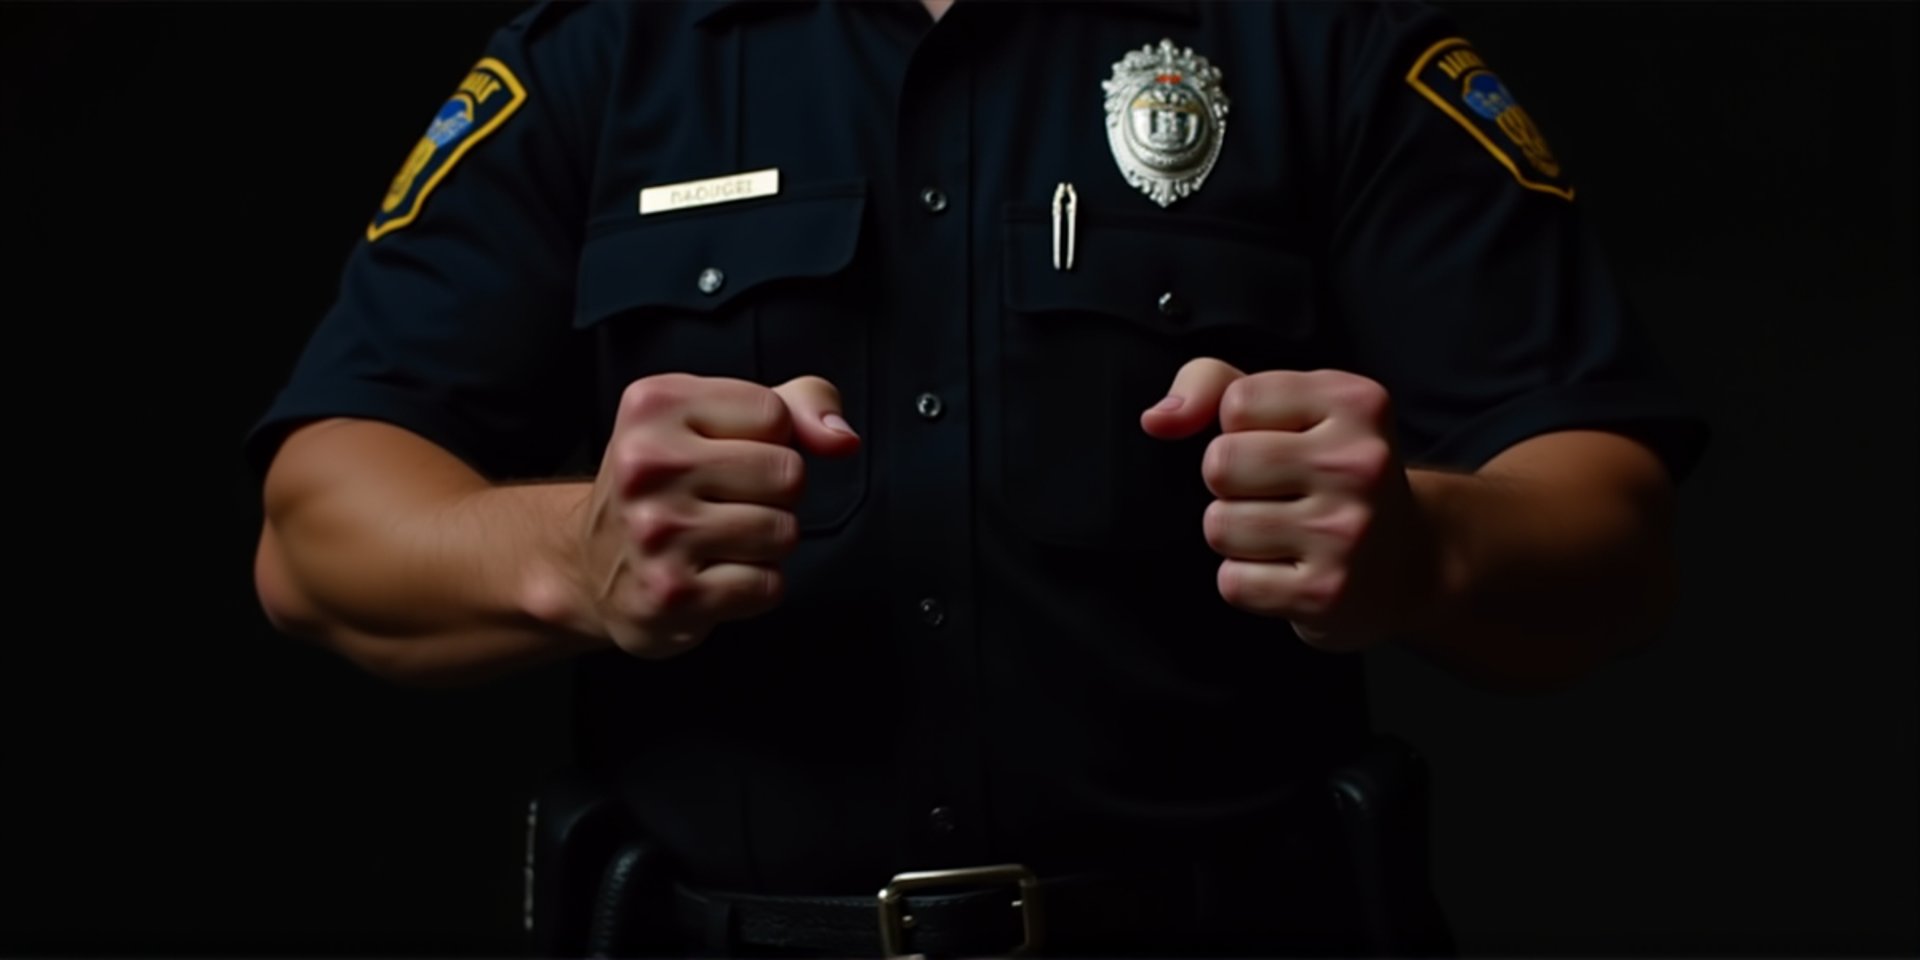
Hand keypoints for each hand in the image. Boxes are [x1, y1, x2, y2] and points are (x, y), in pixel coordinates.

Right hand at [581, 373, 858, 657]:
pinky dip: (754, 587)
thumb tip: (843, 440)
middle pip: (788, 474)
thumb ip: (799, 405)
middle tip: (725, 503)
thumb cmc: (672, 484)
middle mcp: (646, 464)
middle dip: (775, 495)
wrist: (592, 565)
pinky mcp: (671, 594)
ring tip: (718, 539)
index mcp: (655, 404)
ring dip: (767, 543)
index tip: (727, 455)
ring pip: (783, 532)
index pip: (775, 414)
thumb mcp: (722, 419)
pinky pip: (767, 586)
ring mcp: (656, 532)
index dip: (771, 440)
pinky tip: (712, 576)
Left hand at [1140, 359, 1434, 651]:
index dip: (1240, 429)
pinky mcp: (1327, 594)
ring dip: (1236, 534)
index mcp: (1356, 402)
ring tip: (1284, 533)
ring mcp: (1347, 533)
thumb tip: (1157, 418)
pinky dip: (1247, 581)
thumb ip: (1213, 385)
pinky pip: (1233, 582)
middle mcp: (1360, 464)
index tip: (1282, 444)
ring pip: (1220, 526)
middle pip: (1220, 464)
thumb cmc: (1330, 473)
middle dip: (1229, 483)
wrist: (1410, 563)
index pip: (1236, 402)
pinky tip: (1288, 570)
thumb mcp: (1289, 407)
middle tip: (1276, 494)